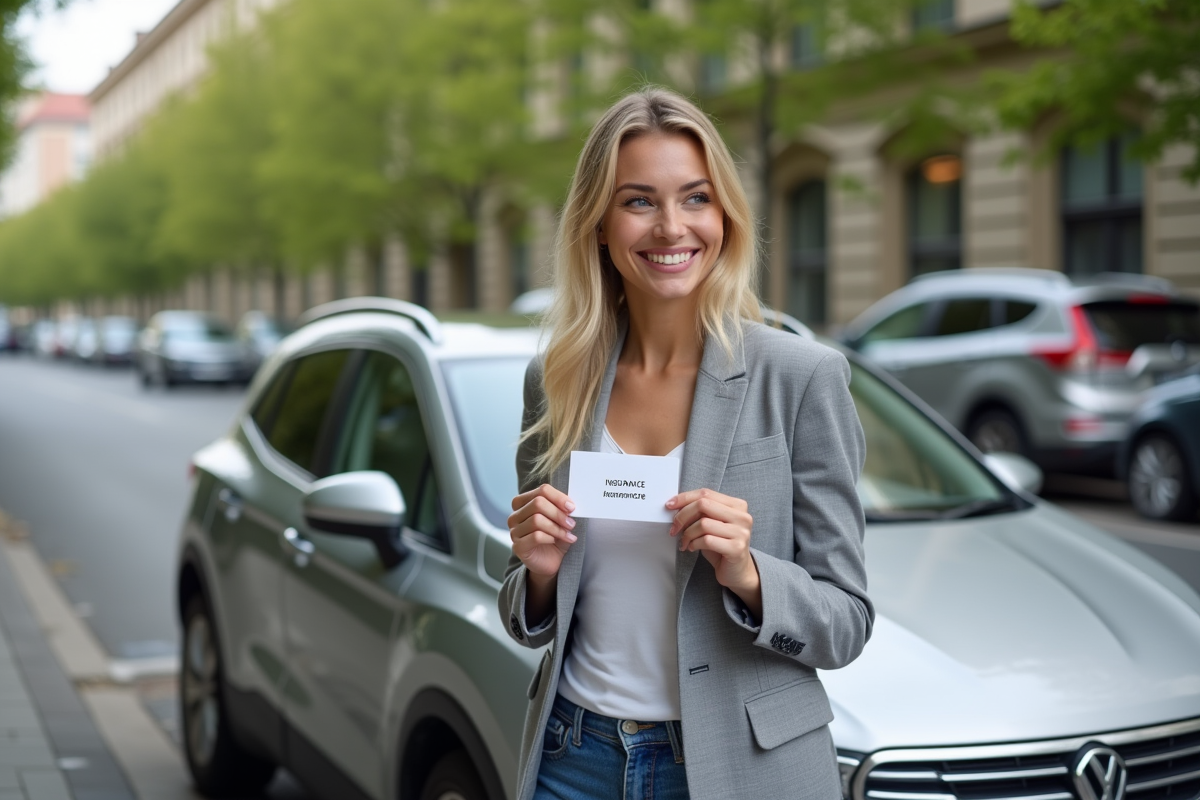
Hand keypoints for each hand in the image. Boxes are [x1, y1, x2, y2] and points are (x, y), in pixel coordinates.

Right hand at [508, 484, 576, 579]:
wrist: (552, 561)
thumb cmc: (556, 537)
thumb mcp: (560, 519)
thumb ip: (562, 508)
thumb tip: (570, 504)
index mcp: (523, 503)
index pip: (542, 491)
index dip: (559, 498)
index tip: (572, 508)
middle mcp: (515, 515)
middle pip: (538, 503)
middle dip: (558, 513)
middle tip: (571, 524)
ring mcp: (514, 531)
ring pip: (537, 520)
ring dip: (557, 528)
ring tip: (568, 534)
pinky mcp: (518, 547)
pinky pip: (535, 536)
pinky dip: (550, 538)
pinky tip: (556, 541)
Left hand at [667, 488, 760, 615]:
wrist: (737, 572)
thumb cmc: (722, 546)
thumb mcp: (712, 524)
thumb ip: (701, 512)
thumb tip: (676, 505)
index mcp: (737, 505)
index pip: (706, 493)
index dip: (685, 498)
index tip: (670, 505)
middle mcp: (742, 517)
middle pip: (704, 504)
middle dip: (683, 516)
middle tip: (674, 528)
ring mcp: (741, 532)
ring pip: (703, 524)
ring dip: (687, 534)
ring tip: (685, 541)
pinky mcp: (737, 548)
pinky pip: (707, 540)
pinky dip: (694, 544)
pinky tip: (693, 548)